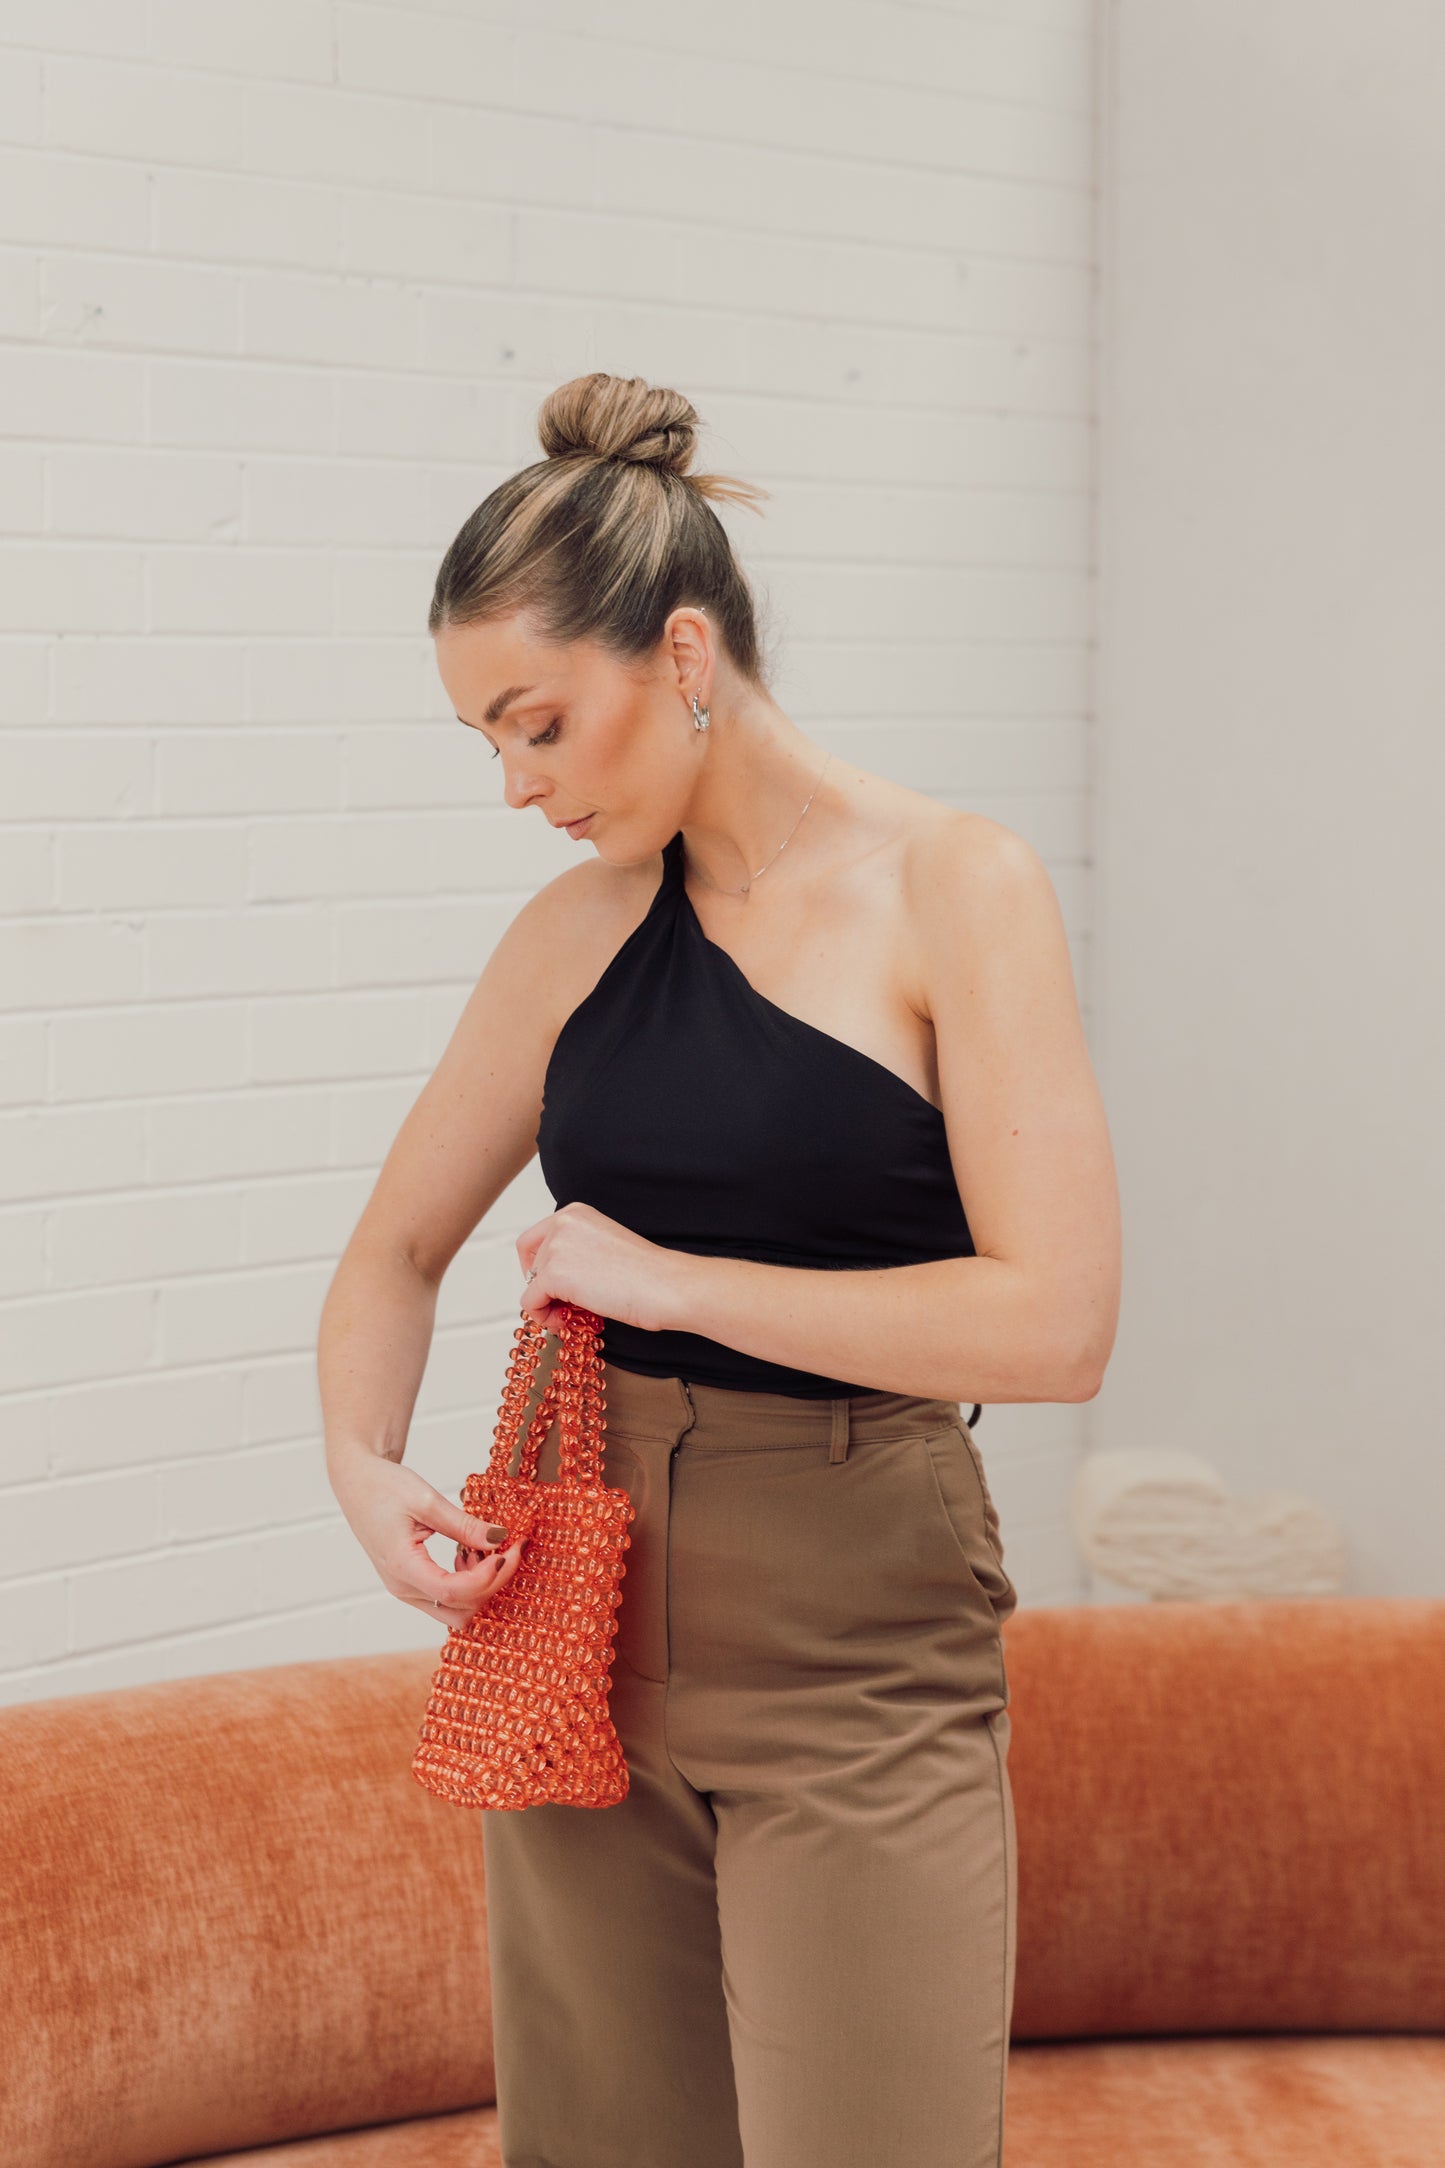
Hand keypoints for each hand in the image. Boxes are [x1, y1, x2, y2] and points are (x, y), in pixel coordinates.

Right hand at [329, 1451, 524, 1631]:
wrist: (356, 1482)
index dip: (489, 1576)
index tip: (508, 1549)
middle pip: (460, 1611)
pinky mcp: (410, 1582)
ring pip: (454, 1609)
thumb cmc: (383, 1486)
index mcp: (403, 1567)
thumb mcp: (427, 1500)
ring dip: (479, 1586)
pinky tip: (469, 1553)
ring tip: (485, 1549)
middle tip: (509, 1549)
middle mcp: (403, 1587)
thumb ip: (465, 1525)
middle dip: (491, 1585)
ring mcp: (405, 1588)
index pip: (455, 1592)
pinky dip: (467, 1583)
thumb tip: (500, 1538)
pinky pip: (445, 1598)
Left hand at [515, 1200, 689, 1333]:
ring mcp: (555, 1246)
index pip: (534, 1240)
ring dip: (548, 1305)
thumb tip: (551, 1279)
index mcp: (575, 1212)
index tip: (555, 1287)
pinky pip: (530, 1304)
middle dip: (545, 1288)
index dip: (540, 1268)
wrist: (667, 1286)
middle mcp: (562, 1222)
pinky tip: (570, 1322)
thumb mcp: (604, 1248)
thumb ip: (576, 1252)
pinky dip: (545, 1319)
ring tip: (577, 1315)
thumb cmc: (648, 1274)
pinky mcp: (553, 1274)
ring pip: (530, 1284)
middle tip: (568, 1306)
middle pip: (530, 1263)